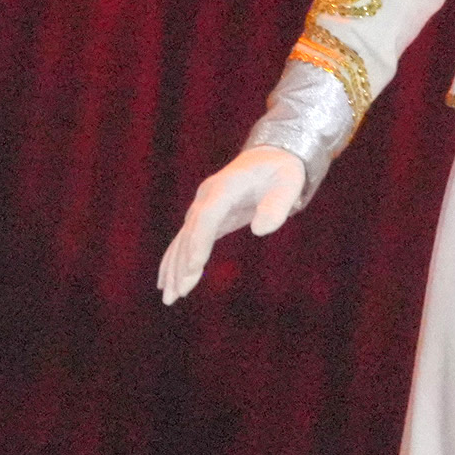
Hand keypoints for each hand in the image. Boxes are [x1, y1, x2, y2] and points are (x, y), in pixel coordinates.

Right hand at [155, 145, 307, 304]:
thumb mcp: (288, 183)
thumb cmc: (282, 172)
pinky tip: (165, 282)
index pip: (207, 218)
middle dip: (183, 263)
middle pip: (191, 232)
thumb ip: (277, 205)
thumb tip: (261, 230)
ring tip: (170, 297)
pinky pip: (186, 240)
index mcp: (225, 188)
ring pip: (183, 239)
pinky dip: (174, 260)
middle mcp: (207, 197)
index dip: (199, 242)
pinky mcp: (205, 217)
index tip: (193, 268)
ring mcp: (203, 206)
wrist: (269, 158)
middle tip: (178, 292)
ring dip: (175, 268)